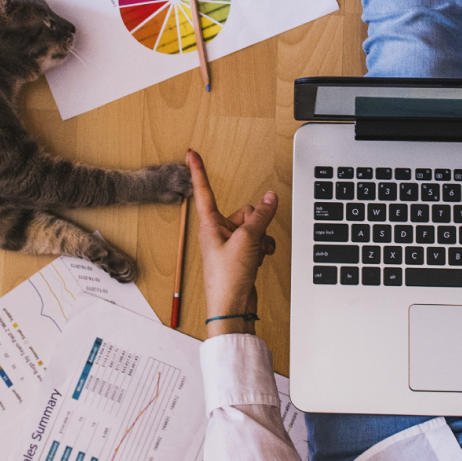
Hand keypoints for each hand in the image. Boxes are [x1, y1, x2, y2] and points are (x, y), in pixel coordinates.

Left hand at [186, 149, 277, 337]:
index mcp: (210, 225)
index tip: (190, 153)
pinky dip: (263, 246)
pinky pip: (258, 240)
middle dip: (256, 221)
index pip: (204, 191)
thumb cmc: (227, 278)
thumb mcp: (247, 240)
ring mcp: (231, 244)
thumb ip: (261, 216)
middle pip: (243, 211)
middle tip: (254, 236)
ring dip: (262, 236)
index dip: (198, 171)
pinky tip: (262, 257)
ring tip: (258, 251)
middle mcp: (218, 232)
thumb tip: (270, 198)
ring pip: (254, 226)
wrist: (232, 307)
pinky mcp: (242, 255)